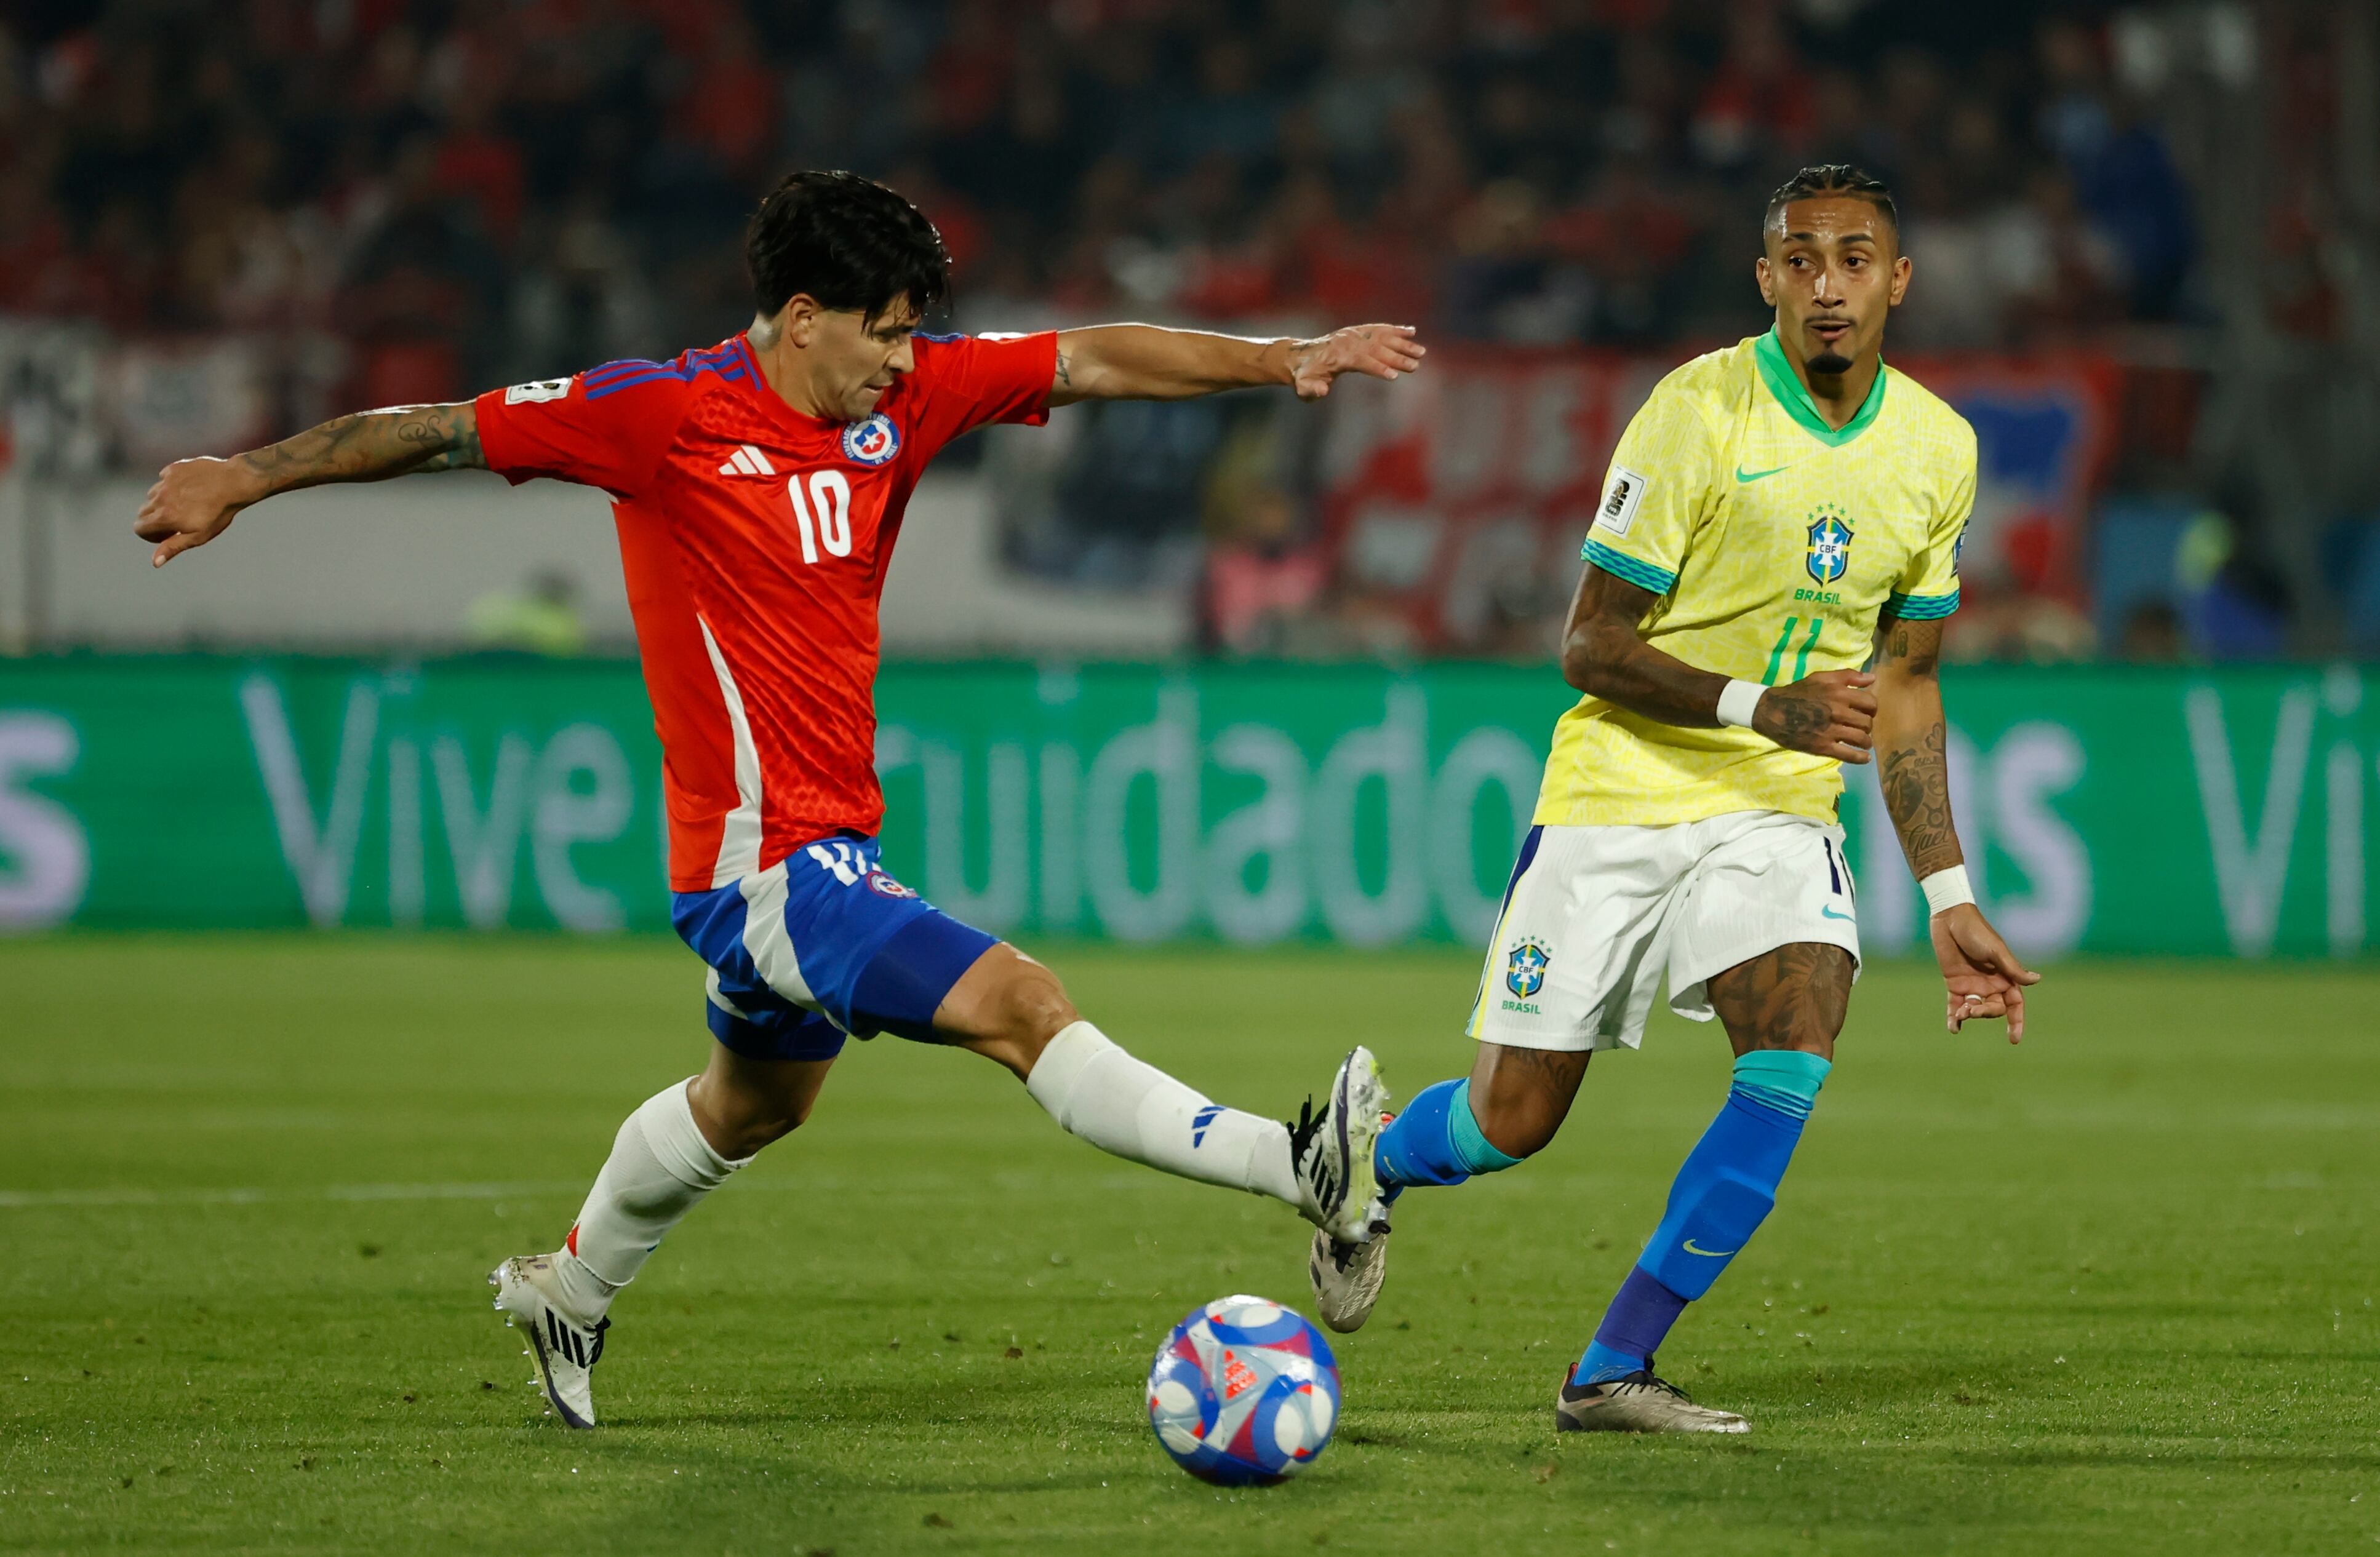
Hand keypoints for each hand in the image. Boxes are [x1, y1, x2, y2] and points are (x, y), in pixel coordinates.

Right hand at [135, 456, 260, 567]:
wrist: (234, 483)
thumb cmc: (219, 513)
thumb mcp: (198, 536)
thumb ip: (173, 547)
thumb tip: (155, 562)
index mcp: (164, 517)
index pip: (139, 528)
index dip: (150, 535)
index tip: (166, 535)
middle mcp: (160, 498)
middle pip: (143, 512)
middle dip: (154, 519)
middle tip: (177, 521)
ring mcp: (165, 481)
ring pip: (152, 495)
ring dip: (162, 501)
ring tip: (186, 504)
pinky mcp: (173, 469)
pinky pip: (163, 479)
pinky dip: (171, 485)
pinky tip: (189, 489)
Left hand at [1285, 324, 1424, 399]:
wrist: (1301, 356)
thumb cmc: (1304, 376)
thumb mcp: (1303, 387)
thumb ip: (1310, 390)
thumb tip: (1322, 390)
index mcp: (1337, 356)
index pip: (1360, 361)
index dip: (1376, 368)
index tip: (1394, 375)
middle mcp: (1348, 342)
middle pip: (1376, 349)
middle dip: (1396, 357)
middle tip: (1415, 366)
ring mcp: (1354, 334)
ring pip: (1381, 337)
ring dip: (1402, 343)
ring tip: (1421, 352)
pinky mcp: (1358, 331)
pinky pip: (1378, 328)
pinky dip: (1395, 329)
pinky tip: (1412, 331)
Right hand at [1752, 669, 1876, 762]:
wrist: (1772, 711)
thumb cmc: (1797, 693)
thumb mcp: (1821, 678)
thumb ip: (1847, 676)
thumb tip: (1872, 678)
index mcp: (1839, 693)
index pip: (1871, 703)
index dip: (1871, 708)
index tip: (1866, 712)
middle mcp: (1838, 711)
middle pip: (1867, 723)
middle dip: (1867, 725)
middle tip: (1860, 727)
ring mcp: (1830, 731)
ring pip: (1861, 739)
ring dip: (1865, 741)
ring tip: (1862, 742)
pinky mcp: (1822, 747)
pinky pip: (1849, 755)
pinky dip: (1860, 758)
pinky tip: (1864, 758)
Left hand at [1931, 903, 2040, 1042]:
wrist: (1950, 918)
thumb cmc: (1976, 931)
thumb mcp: (1995, 951)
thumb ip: (2012, 968)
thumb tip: (2036, 980)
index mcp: (2005, 977)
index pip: (2015, 1004)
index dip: (2016, 1021)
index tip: (2014, 1039)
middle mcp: (1991, 984)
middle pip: (1994, 1009)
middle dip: (1985, 1014)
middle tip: (1971, 1010)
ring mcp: (1972, 985)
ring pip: (1975, 1009)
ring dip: (1969, 1015)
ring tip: (1961, 1014)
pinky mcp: (1954, 983)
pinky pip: (1955, 1004)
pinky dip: (1954, 1017)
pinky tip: (1953, 1027)